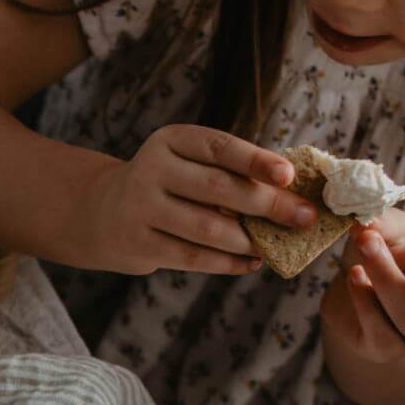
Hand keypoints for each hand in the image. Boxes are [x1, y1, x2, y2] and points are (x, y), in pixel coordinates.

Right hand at [82, 124, 316, 275]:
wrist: (100, 212)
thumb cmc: (165, 185)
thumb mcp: (185, 163)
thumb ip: (226, 171)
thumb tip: (290, 193)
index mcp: (169, 141)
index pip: (218, 147)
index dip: (256, 161)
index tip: (289, 176)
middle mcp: (150, 171)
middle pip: (218, 189)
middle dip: (267, 205)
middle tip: (304, 218)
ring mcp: (140, 210)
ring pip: (206, 229)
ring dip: (249, 240)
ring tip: (276, 245)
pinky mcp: (138, 245)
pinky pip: (192, 257)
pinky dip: (228, 263)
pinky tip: (251, 263)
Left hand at [320, 209, 404, 361]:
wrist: (351, 288)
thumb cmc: (384, 255)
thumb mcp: (388, 233)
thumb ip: (383, 226)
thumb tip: (367, 218)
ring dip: (388, 280)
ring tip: (368, 244)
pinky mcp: (385, 349)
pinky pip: (379, 330)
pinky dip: (365, 301)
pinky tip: (354, 275)